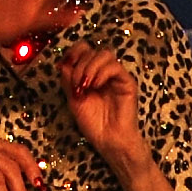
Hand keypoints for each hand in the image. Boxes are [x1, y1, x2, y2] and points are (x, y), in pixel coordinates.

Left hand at [60, 45, 143, 166]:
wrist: (109, 140)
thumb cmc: (93, 123)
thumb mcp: (73, 98)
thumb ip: (68, 79)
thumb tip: (64, 61)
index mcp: (90, 74)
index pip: (83, 50)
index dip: (73, 52)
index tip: (65, 63)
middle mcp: (103, 72)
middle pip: (91, 50)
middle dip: (79, 64)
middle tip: (77, 84)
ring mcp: (116, 77)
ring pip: (104, 54)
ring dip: (90, 67)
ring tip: (86, 85)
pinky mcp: (127, 82)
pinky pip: (115, 67)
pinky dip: (102, 73)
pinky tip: (96, 86)